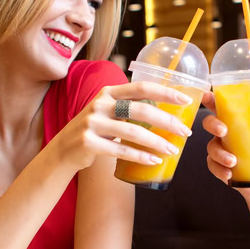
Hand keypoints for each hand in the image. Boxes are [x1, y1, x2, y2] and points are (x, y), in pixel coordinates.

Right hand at [52, 81, 193, 171]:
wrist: (63, 150)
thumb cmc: (95, 131)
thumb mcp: (108, 112)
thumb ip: (130, 108)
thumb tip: (166, 114)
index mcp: (109, 92)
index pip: (142, 87)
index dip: (165, 92)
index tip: (186, 99)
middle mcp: (100, 104)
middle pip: (141, 110)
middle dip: (167, 121)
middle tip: (185, 132)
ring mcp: (92, 123)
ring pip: (133, 132)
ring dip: (157, 142)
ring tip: (172, 150)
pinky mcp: (88, 142)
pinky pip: (121, 150)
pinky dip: (140, 156)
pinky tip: (154, 161)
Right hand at [201, 91, 249, 192]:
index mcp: (236, 121)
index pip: (221, 105)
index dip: (211, 98)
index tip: (207, 95)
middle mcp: (225, 133)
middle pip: (209, 122)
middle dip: (213, 124)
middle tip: (223, 131)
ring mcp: (220, 149)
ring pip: (211, 147)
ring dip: (220, 154)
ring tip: (233, 162)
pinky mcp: (218, 165)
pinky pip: (212, 165)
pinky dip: (219, 170)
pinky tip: (229, 173)